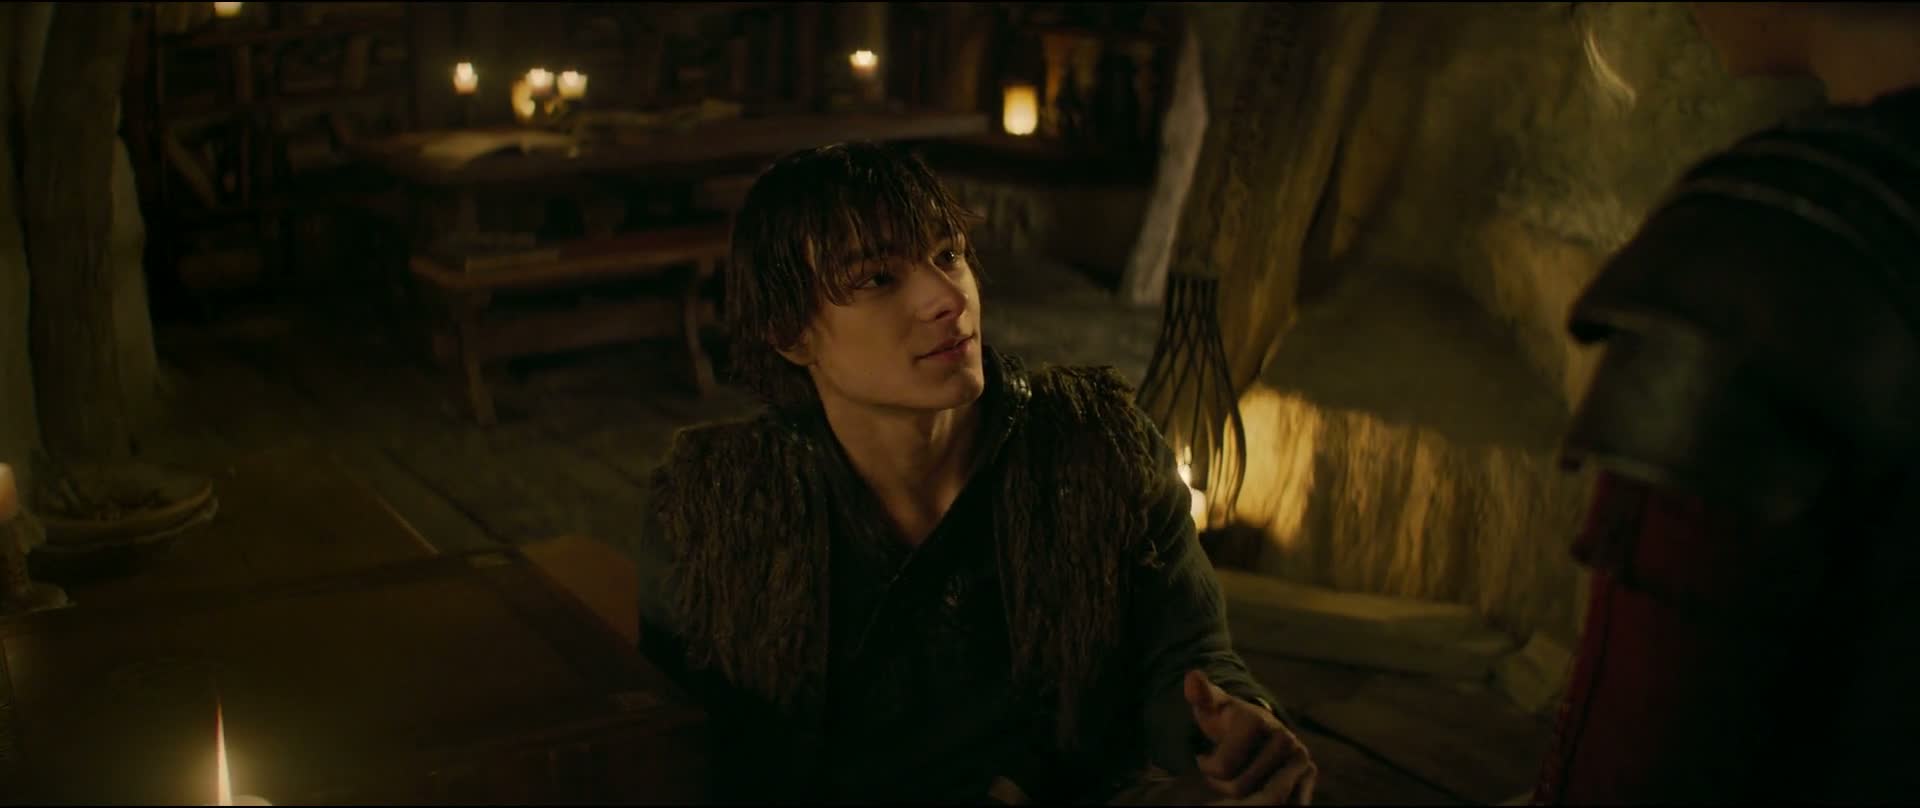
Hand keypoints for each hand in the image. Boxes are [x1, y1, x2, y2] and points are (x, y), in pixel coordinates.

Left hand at [1185, 670, 1316, 804]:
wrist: (1259, 729)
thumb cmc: (1228, 721)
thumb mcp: (1211, 707)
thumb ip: (1201, 695)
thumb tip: (1192, 676)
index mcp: (1256, 720)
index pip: (1221, 768)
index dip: (1207, 768)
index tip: (1204, 758)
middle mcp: (1285, 738)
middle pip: (1240, 788)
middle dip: (1224, 786)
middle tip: (1221, 773)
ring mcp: (1301, 757)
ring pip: (1261, 800)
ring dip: (1244, 797)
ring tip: (1236, 779)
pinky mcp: (1309, 774)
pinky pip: (1284, 803)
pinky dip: (1264, 801)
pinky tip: (1256, 789)